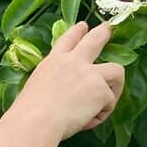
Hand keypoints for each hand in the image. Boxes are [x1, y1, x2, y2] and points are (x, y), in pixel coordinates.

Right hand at [7, 22, 124, 141]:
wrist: (36, 121)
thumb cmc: (30, 111)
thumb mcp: (38, 85)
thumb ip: (55, 82)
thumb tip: (66, 95)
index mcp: (54, 61)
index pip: (68, 39)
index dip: (77, 31)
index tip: (83, 26)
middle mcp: (73, 61)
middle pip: (95, 40)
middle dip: (103, 33)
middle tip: (108, 28)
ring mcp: (90, 73)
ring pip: (117, 71)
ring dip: (116, 87)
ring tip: (106, 103)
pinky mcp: (101, 89)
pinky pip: (110, 103)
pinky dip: (101, 114)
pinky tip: (87, 120)